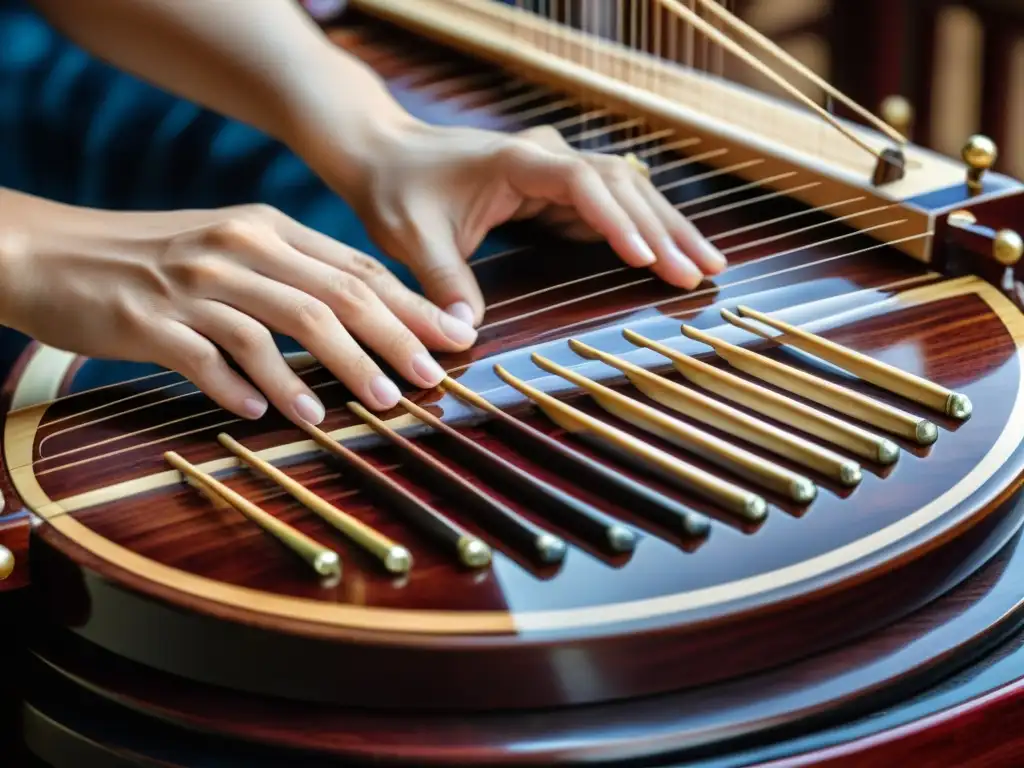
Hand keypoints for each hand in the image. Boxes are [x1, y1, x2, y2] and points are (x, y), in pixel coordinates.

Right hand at [0, 191, 477, 423]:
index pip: (356, 269)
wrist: (50, 252)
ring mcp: (193, 284)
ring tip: (374, 404)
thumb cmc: (152, 257)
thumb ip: (292, 273)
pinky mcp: (150, 321)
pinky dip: (246, 387)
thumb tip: (362, 319)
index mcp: (266, 228)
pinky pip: (209, 358)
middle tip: (429, 380)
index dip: (411, 307)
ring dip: (335, 370)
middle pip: (335, 296)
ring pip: (282, 326)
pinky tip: (269, 415)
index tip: (453, 340)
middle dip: (394, 340)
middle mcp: (238, 248)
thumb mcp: (231, 246)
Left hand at [311, 121, 726, 325]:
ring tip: (710, 264)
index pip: (580, 183)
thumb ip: (443, 280)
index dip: (616, 219)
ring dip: (665, 228)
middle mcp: (545, 158)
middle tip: (700, 272)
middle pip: (620, 185)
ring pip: (626, 193)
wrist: (386, 155)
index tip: (645, 256)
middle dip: (661, 229)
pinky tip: (672, 256)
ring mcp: (554, 171)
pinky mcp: (555, 190)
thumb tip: (466, 335)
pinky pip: (611, 208)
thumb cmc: (397, 189)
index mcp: (515, 161)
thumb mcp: (412, 237)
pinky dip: (642, 231)